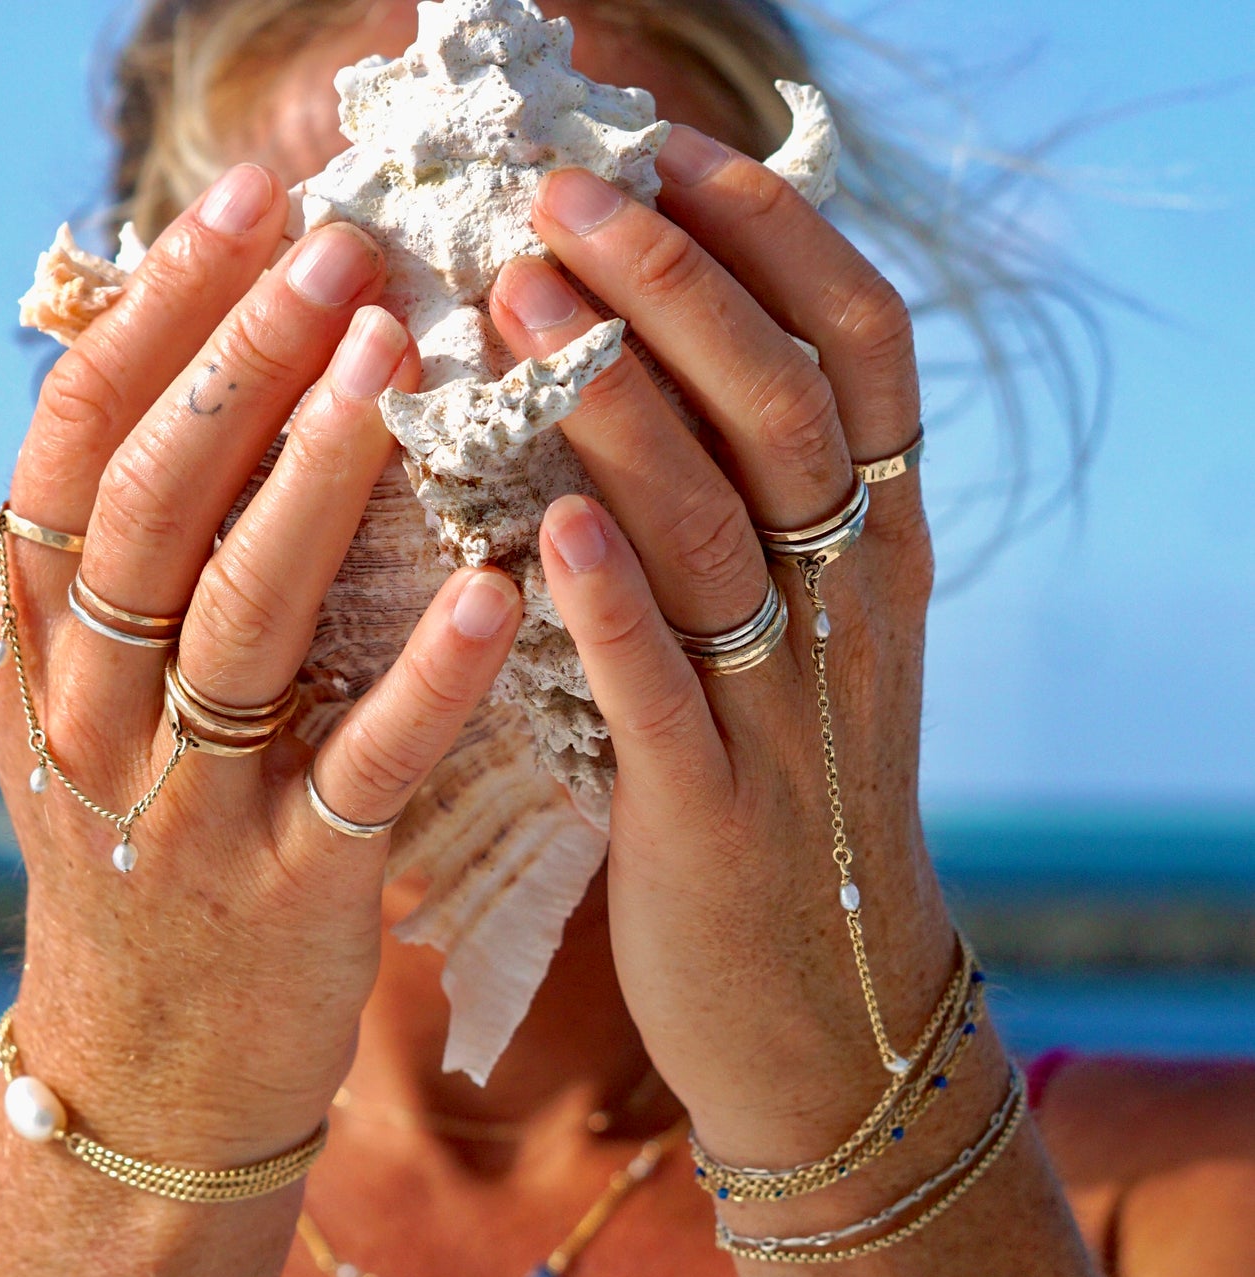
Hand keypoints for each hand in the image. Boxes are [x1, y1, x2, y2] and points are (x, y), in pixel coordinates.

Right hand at [0, 164, 521, 1162]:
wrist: (156, 1071)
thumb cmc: (157, 854)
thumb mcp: (105, 705)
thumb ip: (142, 568)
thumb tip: (218, 380)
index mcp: (45, 646)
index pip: (78, 444)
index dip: (161, 316)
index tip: (252, 203)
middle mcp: (92, 713)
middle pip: (153, 505)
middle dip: (238, 362)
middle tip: (340, 246)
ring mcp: (185, 807)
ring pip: (242, 619)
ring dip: (317, 480)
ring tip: (398, 359)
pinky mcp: (288, 892)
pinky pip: (360, 769)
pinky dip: (427, 679)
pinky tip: (498, 589)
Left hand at [489, 129, 968, 1157]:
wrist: (816, 1008)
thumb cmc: (774, 799)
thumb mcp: (791, 643)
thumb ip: (741, 515)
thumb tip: (634, 365)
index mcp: (873, 550)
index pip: (861, 349)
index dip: (774, 236)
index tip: (666, 149)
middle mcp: (850, 608)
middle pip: (787, 407)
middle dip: (679, 284)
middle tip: (562, 192)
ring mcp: (789, 712)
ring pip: (723, 527)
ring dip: (624, 404)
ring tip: (524, 297)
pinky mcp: (713, 814)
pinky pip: (666, 686)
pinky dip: (614, 597)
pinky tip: (548, 519)